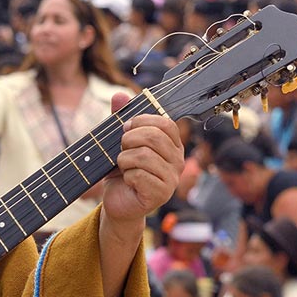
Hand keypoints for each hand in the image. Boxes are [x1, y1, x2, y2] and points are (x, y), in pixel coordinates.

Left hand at [101, 93, 182, 224]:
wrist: (118, 201)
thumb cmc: (122, 169)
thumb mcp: (120, 141)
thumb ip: (121, 117)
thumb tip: (119, 95)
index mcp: (172, 144)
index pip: (165, 123)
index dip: (141, 121)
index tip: (126, 128)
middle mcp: (177, 160)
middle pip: (153, 137)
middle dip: (128, 140)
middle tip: (122, 150)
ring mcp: (172, 179)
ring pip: (143, 156)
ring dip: (124, 160)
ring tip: (124, 167)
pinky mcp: (161, 194)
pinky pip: (139, 175)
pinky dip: (126, 176)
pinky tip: (128, 181)